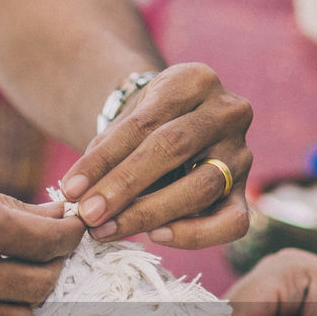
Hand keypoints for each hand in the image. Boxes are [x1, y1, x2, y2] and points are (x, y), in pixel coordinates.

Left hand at [60, 63, 253, 248]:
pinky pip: (233, 221)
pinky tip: (156, 235)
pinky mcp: (246, 189)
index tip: (70, 190)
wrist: (176, 128)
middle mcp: (227, 111)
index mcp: (193, 80)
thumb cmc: (143, 128)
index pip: (143, 124)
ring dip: (148, 214)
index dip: (103, 161)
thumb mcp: (120, 127)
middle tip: (88, 215)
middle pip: (173, 149)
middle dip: (124, 187)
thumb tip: (76, 196)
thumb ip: (103, 156)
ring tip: (107, 230)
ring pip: (201, 186)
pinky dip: (195, 235)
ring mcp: (241, 150)